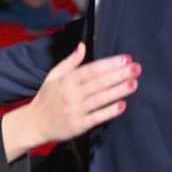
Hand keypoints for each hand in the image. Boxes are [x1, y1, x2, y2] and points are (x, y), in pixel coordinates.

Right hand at [2, 43, 137, 158]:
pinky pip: (96, 117)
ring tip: (134, 83)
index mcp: (66, 80)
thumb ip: (70, 62)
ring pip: (100, 99)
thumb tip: (82, 46)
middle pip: (98, 82)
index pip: (91, 69)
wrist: (35, 123)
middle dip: (119, 74)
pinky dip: (109, 112)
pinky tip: (122, 105)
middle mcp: (71, 94)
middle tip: (136, 68)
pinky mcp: (78, 125)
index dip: (109, 64)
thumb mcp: (54, 76)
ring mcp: (75, 110)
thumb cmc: (46, 98)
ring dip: (118, 91)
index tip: (126, 59)